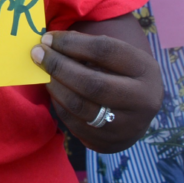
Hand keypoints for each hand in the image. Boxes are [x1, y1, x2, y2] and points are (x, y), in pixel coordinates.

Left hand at [31, 29, 162, 153]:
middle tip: (37, 54)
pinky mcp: (111, 144)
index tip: (48, 38)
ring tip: (44, 72)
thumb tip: (50, 42)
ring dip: (55, 86)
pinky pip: (75, 125)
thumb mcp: (117, 54)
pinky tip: (54, 92)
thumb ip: (89, 46)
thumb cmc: (122, 72)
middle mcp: (143, 101)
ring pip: (80, 106)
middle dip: (58, 66)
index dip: (71, 43)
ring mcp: (128, 127)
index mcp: (145, 70)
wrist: (140, 110)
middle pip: (92, 83)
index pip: (104, 51)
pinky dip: (59, 105)